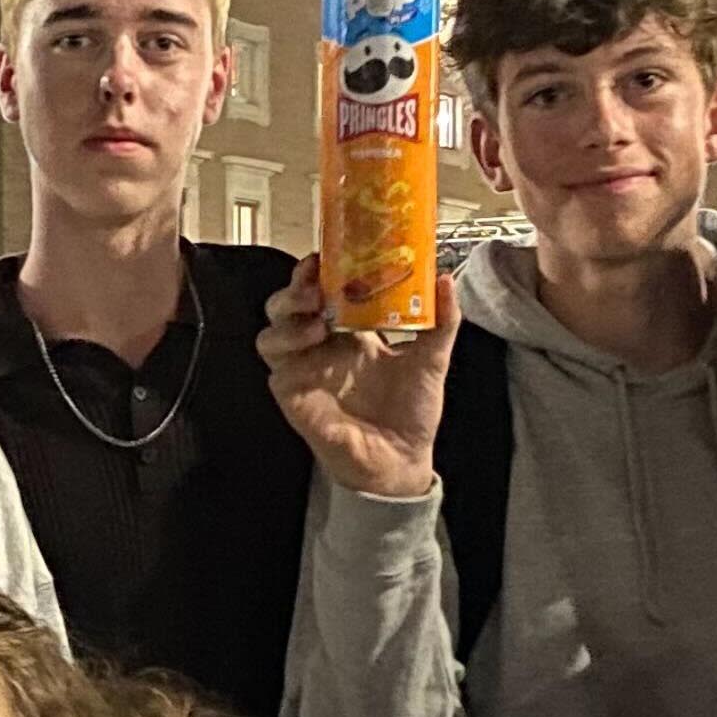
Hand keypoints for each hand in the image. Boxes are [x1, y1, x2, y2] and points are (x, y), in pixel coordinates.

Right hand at [259, 255, 458, 498]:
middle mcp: (321, 348)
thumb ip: (441, 321)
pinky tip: (313, 348)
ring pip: (270, 334)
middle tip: (316, 285)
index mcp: (349, 331)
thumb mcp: (431, 359)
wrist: (403, 459)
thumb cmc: (412, 412)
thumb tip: (446, 282)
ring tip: (316, 319)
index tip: (326, 256)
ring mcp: (304, 372)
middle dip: (293, 289)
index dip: (316, 271)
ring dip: (286, 319)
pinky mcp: (296, 398)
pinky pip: (277, 372)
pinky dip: (288, 355)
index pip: (319, 290)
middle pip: (284, 305)